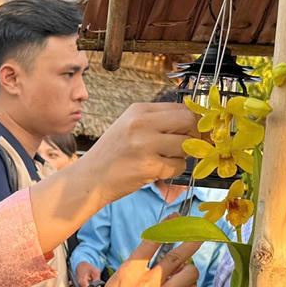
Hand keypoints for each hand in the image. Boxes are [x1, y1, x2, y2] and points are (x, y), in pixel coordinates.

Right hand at [74, 239, 198, 286]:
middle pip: (177, 256)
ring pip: (188, 276)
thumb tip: (161, 255)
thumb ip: (136, 268)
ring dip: (190, 272)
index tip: (177, 218)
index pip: (152, 241)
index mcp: (129, 272)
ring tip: (185, 273)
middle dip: (192, 242)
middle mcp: (146, 283)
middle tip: (201, 235)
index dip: (168, 227)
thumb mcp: (115, 283)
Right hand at [77, 103, 198, 204]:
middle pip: (189, 122)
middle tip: (189, 147)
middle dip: (195, 135)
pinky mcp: (149, 166)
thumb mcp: (130, 127)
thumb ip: (157, 122)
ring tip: (164, 161)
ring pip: (186, 145)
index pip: (181, 107)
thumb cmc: (111, 155)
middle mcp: (142, 123)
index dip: (194, 121)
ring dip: (182, 156)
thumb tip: (193, 123)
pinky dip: (172, 171)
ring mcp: (145, 145)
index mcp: (139, 110)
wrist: (89, 179)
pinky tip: (156, 172)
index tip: (196, 131)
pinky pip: (178, 166)